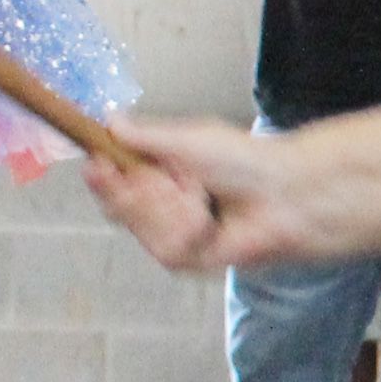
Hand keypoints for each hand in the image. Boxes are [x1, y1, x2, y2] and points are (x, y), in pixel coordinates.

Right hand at [88, 116, 324, 272]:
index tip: (98, 163)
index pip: (112, 180)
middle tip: (160, 178)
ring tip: (197, 193)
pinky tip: (205, 217)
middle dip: (134, 192)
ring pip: (139, 228)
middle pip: (117, 208)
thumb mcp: (190, 139)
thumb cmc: (245, 162)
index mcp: (158, 175)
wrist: (282, 194)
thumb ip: (146, 136)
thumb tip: (110, 121)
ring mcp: (173, 235)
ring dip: (167, 207)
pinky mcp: (189, 260)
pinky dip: (185, 227)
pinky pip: (165, 248)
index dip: (102, 175)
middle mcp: (161, 206)